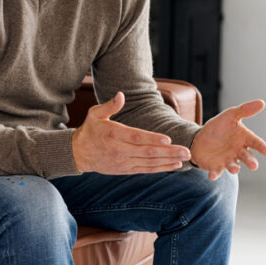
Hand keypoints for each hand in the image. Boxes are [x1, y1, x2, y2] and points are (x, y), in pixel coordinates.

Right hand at [72, 92, 191, 173]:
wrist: (79, 153)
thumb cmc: (90, 130)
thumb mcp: (95, 114)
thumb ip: (110, 105)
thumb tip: (121, 95)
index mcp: (113, 135)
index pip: (136, 137)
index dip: (152, 139)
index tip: (168, 139)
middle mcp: (119, 150)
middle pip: (147, 152)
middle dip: (169, 152)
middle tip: (186, 151)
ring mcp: (123, 162)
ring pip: (149, 162)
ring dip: (168, 161)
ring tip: (185, 158)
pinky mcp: (126, 169)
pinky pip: (146, 169)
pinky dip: (161, 168)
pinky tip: (174, 165)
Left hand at [190, 100, 265, 179]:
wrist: (200, 139)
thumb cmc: (219, 127)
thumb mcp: (230, 115)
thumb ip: (244, 110)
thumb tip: (261, 102)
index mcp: (244, 139)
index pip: (256, 143)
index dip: (262, 147)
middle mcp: (239, 152)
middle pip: (247, 158)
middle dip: (251, 161)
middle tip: (253, 165)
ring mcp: (228, 161)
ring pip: (234, 166)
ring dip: (234, 168)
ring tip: (234, 169)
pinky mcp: (216, 167)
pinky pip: (217, 172)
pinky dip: (215, 174)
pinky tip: (212, 176)